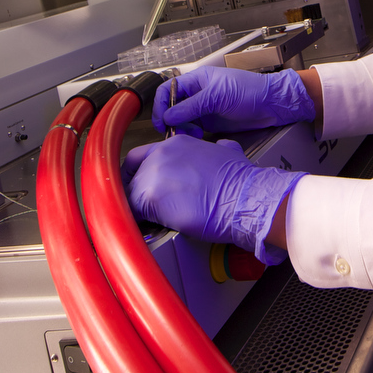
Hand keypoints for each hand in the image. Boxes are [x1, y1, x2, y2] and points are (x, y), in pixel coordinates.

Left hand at [123, 135, 302, 263]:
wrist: (244, 199)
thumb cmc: (241, 182)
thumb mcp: (230, 152)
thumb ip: (218, 148)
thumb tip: (221, 148)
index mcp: (177, 143)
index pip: (142, 157)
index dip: (138, 174)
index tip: (140, 187)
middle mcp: (161, 153)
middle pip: (131, 174)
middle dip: (134, 192)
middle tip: (141, 208)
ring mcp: (153, 173)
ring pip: (128, 193)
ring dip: (135, 208)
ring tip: (146, 222)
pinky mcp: (149, 197)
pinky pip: (130, 212)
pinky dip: (136, 222)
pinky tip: (147, 228)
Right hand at [153, 66, 313, 134]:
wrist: (270, 105)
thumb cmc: (248, 90)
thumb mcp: (218, 95)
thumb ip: (192, 106)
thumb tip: (169, 116)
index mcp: (196, 80)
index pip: (168, 90)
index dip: (161, 105)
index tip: (162, 121)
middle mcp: (197, 94)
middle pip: (172, 107)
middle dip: (170, 120)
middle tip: (174, 133)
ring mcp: (204, 109)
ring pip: (181, 120)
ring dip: (181, 129)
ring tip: (191, 135)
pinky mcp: (211, 122)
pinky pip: (193, 129)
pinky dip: (191, 135)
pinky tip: (198, 138)